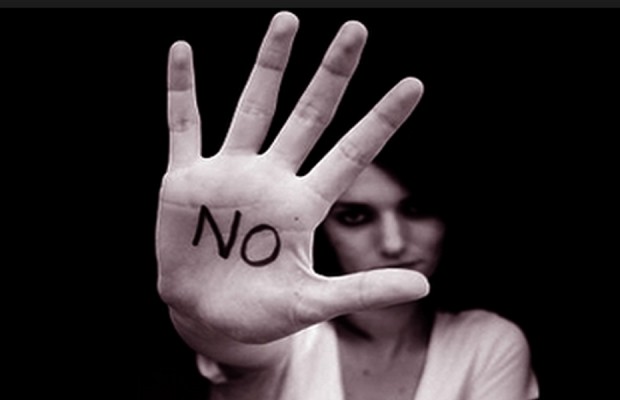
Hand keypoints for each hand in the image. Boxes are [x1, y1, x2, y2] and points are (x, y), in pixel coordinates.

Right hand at [156, 12, 427, 345]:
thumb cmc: (260, 312)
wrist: (206, 316)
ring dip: (269, 66)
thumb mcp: (312, 302)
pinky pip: (183, 127)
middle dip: (332, 74)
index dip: (382, 120)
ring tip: (287, 21)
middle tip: (356, 30)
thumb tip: (424, 287)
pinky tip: (182, 51)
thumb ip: (363, 291)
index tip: (414, 84)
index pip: (351, 153)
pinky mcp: (185, 180)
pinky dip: (181, 91)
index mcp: (304, 205)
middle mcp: (271, 179)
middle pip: (309, 116)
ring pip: (253, 109)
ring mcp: (229, 175)